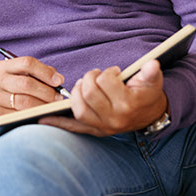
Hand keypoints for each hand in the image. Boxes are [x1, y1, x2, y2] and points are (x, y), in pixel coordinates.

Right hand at [0, 55, 65, 140]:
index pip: (27, 63)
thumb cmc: (10, 92)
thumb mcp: (19, 78)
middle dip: (46, 91)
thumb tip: (58, 79)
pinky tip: (40, 117)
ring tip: (52, 108)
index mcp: (3, 67)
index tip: (59, 81)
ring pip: (24, 102)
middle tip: (58, 98)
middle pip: (26, 84)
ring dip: (43, 106)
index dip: (45, 72)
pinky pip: (19, 116)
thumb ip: (38, 74)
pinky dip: (33, 117)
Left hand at [40, 59, 167, 136]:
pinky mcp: (95, 131)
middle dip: (88, 79)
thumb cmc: (147, 93)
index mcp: (128, 104)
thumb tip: (152, 64)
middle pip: (89, 94)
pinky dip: (57, 122)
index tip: (114, 72)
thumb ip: (151, 72)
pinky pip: (72, 128)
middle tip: (95, 76)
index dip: (107, 73)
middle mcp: (114, 119)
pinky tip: (43, 117)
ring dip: (75, 93)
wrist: (151, 116)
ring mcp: (103, 127)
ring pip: (78, 109)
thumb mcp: (152, 81)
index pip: (105, 82)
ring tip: (83, 85)